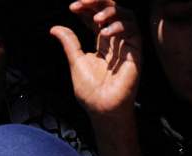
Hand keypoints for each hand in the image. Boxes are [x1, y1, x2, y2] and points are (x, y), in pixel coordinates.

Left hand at [51, 0, 140, 117]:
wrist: (102, 109)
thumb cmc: (91, 91)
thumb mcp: (75, 61)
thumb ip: (69, 42)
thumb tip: (55, 28)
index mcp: (102, 43)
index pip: (96, 16)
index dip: (86, 8)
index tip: (72, 8)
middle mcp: (115, 41)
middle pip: (111, 10)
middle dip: (97, 2)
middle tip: (81, 3)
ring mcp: (126, 45)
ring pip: (125, 14)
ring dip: (109, 10)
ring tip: (95, 19)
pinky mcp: (136, 52)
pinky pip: (133, 29)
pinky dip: (119, 26)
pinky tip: (104, 32)